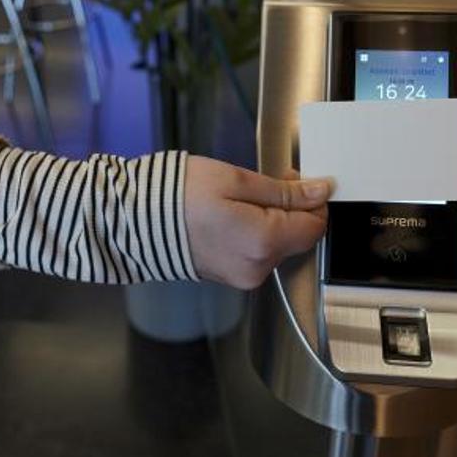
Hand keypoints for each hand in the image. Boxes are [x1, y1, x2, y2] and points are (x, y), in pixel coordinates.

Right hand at [184, 156, 329, 288]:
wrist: (136, 218)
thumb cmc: (180, 194)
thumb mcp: (237, 180)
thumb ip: (284, 191)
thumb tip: (320, 192)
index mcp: (265, 242)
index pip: (316, 226)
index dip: (311, 199)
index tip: (293, 179)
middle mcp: (258, 268)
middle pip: (297, 237)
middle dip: (288, 209)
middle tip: (261, 184)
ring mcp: (243, 277)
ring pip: (277, 245)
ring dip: (269, 221)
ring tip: (237, 200)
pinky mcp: (231, 277)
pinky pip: (257, 254)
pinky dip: (252, 235)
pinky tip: (229, 217)